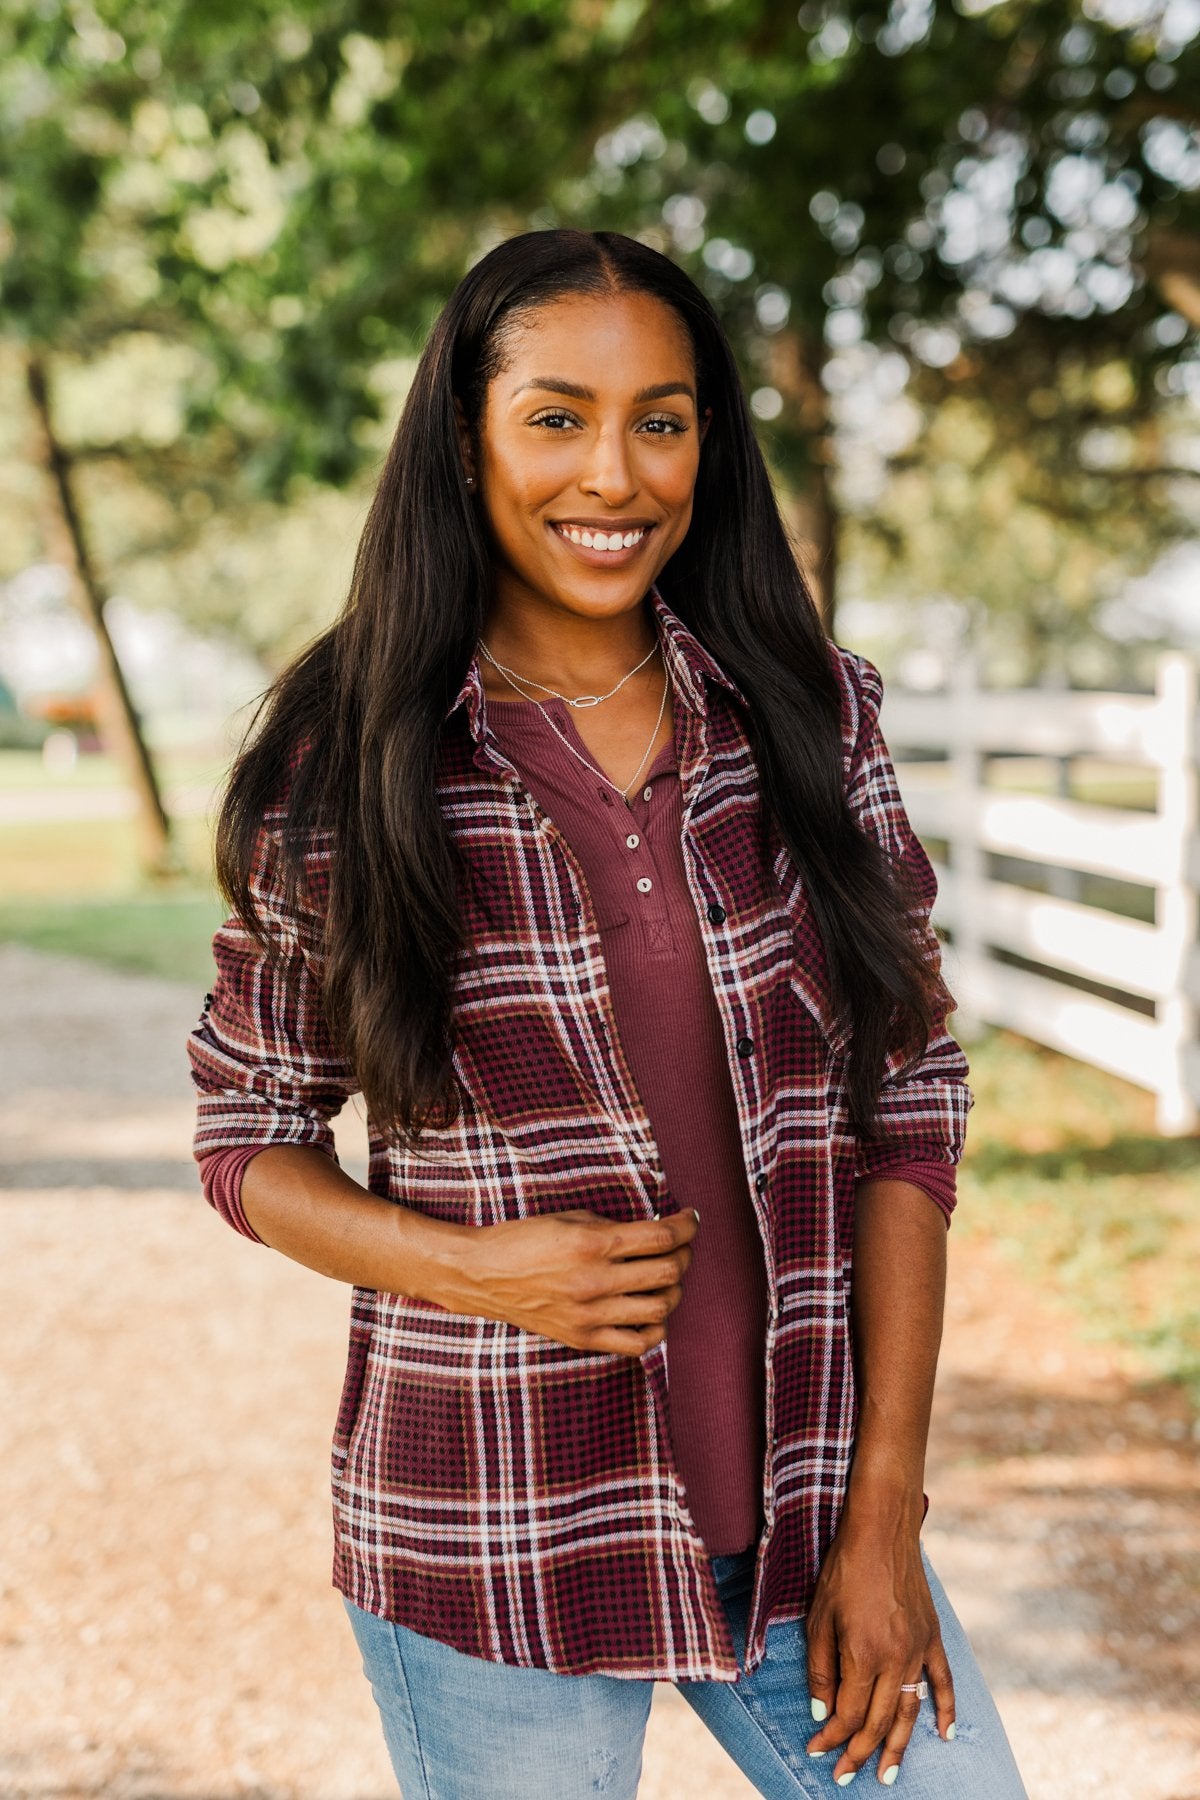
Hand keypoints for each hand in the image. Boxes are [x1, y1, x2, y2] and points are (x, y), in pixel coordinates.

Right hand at [438, 1206, 699, 1357]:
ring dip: (673, 1289)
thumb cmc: (524, 1239)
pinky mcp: (582, 1338)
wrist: (481, 1274)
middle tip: (680, 1246)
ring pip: (660, 1308)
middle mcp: (595, 1281)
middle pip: (668, 1272)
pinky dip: (655, 1328)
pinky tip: (649, 1310)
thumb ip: (615, 1228)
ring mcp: (590, 1314)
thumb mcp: (570, 1218)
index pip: (661, 1236)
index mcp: (592, 1243)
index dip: (687, 1225)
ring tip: (665, 1277)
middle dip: (684, 1255)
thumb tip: (654, 1233)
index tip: (691, 1219)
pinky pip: (637, 1343)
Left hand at [804, 1499, 954, 1785]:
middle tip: (843, 1777)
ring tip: (887, 1776)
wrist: (881, 1530)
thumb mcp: (818, 1618)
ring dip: (898, 1747)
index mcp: (863, 1655)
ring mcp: (918, 1650)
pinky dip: (946, 1710)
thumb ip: (822, 1670)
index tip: (815, 1751)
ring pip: (910, 1712)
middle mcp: (895, 1660)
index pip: (848, 1713)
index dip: (831, 1737)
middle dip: (860, 1754)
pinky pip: (943, 1682)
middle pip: (878, 1721)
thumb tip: (823, 1715)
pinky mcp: (932, 1638)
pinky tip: (944, 1735)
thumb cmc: (843, 1569)